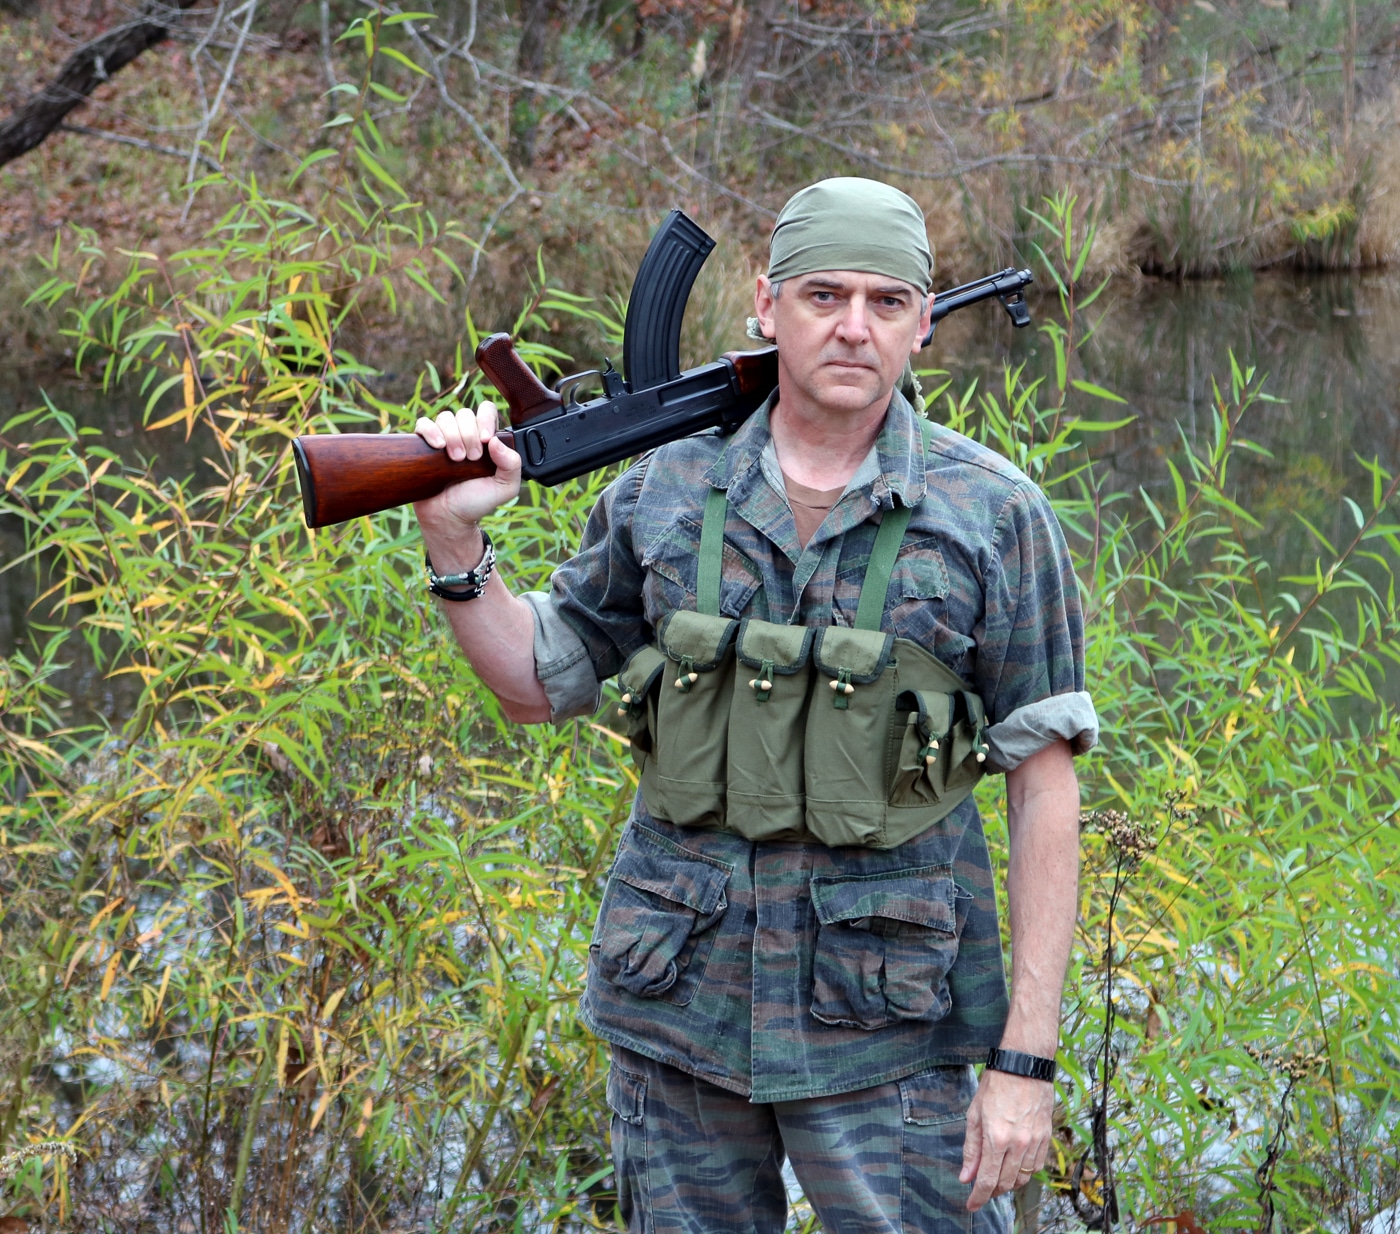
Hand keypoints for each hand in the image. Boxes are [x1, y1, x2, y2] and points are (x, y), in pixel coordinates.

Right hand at [413, 401, 522, 535]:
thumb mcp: (504, 488)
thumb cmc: (476, 502)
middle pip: (465, 413)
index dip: (486, 419)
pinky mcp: (424, 444)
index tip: (486, 440)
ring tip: (455, 459)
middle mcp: (465, 435)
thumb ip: (512, 465)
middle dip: (469, 435)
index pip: (486, 411)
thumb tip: (497, 441)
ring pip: (446, 417)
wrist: (449, 518)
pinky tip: (438, 446)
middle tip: (470, 459)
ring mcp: (444, 438)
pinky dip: (430, 431)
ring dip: (453, 436)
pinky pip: (423, 423)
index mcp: (486, 440)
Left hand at [959, 1069, 1053, 1210]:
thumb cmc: (995, 1085)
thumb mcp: (975, 1114)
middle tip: (981, 1191)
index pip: (987, 1180)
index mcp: (997, 1138)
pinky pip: (1035, 1167)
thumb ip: (971, 1148)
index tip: (971, 1206)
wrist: (1024, 1065)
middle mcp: (1018, 1144)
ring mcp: (1034, 1142)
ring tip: (996, 1179)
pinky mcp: (1046, 1137)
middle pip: (1005, 1183)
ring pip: (1022, 1179)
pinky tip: (1014, 1167)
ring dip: (1008, 1184)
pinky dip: (1024, 1173)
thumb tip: (966, 1176)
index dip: (978, 1197)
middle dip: (991, 1192)